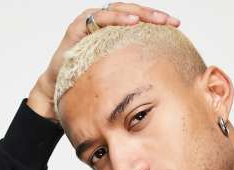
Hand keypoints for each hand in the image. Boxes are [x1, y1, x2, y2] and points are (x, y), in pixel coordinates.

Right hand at [29, 3, 180, 118]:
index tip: (177, 27)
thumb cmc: (86, 88)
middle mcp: (102, 25)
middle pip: (132, 13)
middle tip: (172, 22)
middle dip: (153, 15)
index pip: (139, 22)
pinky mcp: (76, 28)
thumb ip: (132, 76)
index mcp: (114, 36)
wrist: (56, 94)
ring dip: (138, 13)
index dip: (157, 22)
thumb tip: (161, 89)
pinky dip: (115, 17)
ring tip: (157, 19)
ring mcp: (88, 24)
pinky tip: (132, 21)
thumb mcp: (115, 81)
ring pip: (117, 10)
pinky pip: (97, 17)